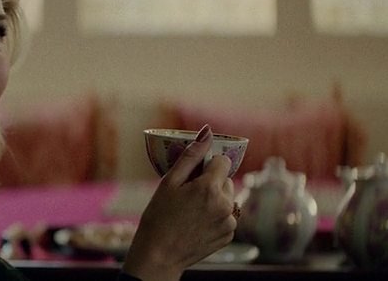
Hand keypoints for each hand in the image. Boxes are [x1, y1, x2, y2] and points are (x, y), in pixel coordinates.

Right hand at [122, 124, 236, 280]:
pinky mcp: (229, 235)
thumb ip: (191, 156)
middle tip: (188, 195)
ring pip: (226, 198)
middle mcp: (225, 204)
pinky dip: (215, 216)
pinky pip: (226, 216)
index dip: (207, 166)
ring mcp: (229, 222)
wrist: (159, 255)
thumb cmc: (158, 217)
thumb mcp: (169, 182)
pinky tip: (197, 223)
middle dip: (210, 183)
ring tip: (191, 212)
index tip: (193, 176)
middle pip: (225, 180)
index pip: (222, 161)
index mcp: (210, 188)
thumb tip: (207, 132)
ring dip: (214, 200)